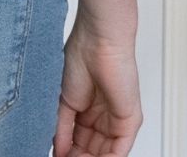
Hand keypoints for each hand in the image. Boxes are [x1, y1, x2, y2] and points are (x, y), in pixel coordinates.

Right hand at [53, 10, 142, 156]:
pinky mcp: (130, 122)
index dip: (67, 152)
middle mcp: (103, 116)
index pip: (78, 140)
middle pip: (91, 150)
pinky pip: (119, 151)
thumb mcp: (64, 100)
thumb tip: (58, 151)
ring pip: (104, 153)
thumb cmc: (81, 55)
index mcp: (87, 110)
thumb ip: (62, 128)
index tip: (56, 156)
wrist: (98, 40)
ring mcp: (117, 120)